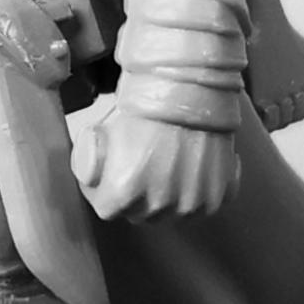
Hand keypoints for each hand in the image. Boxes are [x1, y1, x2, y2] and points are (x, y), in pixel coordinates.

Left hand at [73, 106, 237, 219]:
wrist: (189, 88)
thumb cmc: (144, 108)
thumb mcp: (100, 134)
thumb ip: (89, 166)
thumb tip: (91, 180)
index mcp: (123, 190)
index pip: (106, 209)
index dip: (106, 191)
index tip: (111, 176)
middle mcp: (157, 204)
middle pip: (139, 214)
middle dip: (135, 196)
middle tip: (140, 168)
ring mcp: (189, 205)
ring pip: (169, 214)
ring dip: (166, 197)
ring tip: (167, 166)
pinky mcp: (214, 198)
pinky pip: (201, 207)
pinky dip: (197, 191)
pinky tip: (193, 169)